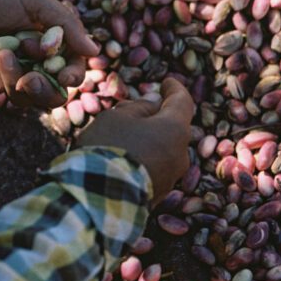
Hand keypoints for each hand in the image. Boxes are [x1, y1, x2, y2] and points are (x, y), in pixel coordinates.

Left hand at [0, 0, 98, 107]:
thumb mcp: (35, 0)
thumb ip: (66, 24)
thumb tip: (94, 51)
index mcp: (53, 47)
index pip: (72, 71)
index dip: (71, 76)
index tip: (64, 75)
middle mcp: (36, 66)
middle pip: (51, 95)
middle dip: (41, 89)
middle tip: (28, 78)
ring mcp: (12, 77)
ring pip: (22, 97)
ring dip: (12, 74)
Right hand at [76, 79, 193, 205]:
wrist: (97, 198)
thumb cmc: (108, 147)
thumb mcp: (116, 117)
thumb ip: (139, 108)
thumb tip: (154, 106)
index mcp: (174, 129)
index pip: (182, 102)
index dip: (174, 89)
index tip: (167, 82)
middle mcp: (180, 154)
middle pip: (172, 128)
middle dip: (156, 117)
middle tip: (133, 110)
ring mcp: (170, 178)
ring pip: (163, 150)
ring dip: (148, 140)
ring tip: (120, 137)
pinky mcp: (157, 196)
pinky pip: (153, 169)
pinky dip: (142, 160)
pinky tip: (121, 159)